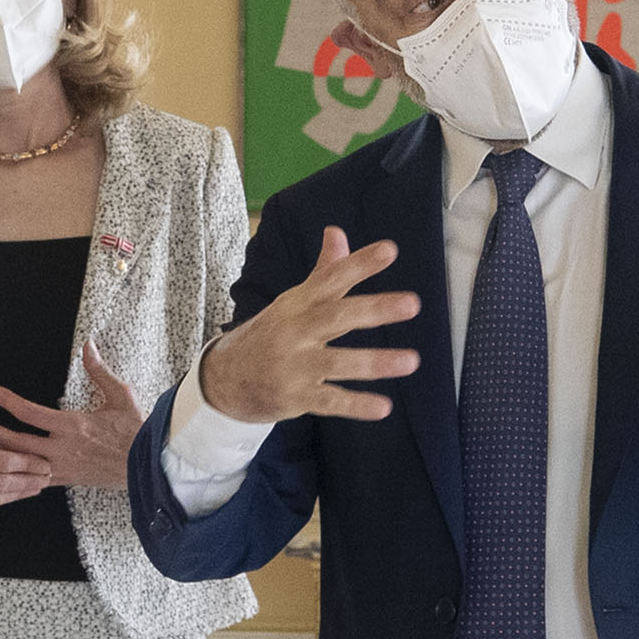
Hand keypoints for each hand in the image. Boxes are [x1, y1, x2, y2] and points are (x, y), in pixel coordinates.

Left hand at [0, 338, 145, 489]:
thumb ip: (99, 371)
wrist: (150, 466)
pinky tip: (2, 472)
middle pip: (16, 442)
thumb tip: (88, 346)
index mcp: (73, 425)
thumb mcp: (120, 396)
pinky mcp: (67, 480)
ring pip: (21, 464)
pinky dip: (17, 476)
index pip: (30, 412)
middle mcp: (63, 449)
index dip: (7, 400)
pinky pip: (35, 481)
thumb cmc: (136, 432)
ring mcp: (63, 468)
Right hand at [195, 225, 421, 424]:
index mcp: (297, 303)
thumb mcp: (293, 302)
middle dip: (374, 309)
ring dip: (374, 362)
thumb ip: (323, 271)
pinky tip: (383, 407)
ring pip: (336, 362)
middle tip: (412, 303)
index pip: (330, 279)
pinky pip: (328, 401)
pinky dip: (355, 405)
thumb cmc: (271, 335)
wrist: (226, 379)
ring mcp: (294, 365)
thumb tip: (337, 231)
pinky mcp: (295, 397)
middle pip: (336, 316)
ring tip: (411, 361)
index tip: (390, 251)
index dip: (359, 264)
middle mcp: (295, 331)